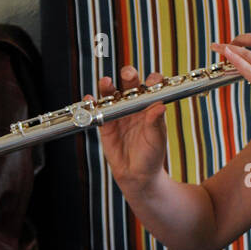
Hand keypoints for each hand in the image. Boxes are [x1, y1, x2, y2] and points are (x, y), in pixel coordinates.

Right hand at [84, 65, 168, 188]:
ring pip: (113, 95)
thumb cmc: (152, 156)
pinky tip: (90, 99)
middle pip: (131, 85)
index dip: (153, 81)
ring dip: (108, 86)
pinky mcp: (106, 124)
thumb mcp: (157, 140)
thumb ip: (155, 123)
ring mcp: (120, 114)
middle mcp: (135, 107)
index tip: (153, 80)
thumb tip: (161, 106)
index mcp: (151, 107)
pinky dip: (92, 104)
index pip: (152, 88)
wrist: (137, 175)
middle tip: (128, 73)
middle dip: (129, 76)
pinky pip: (98, 111)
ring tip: (106, 82)